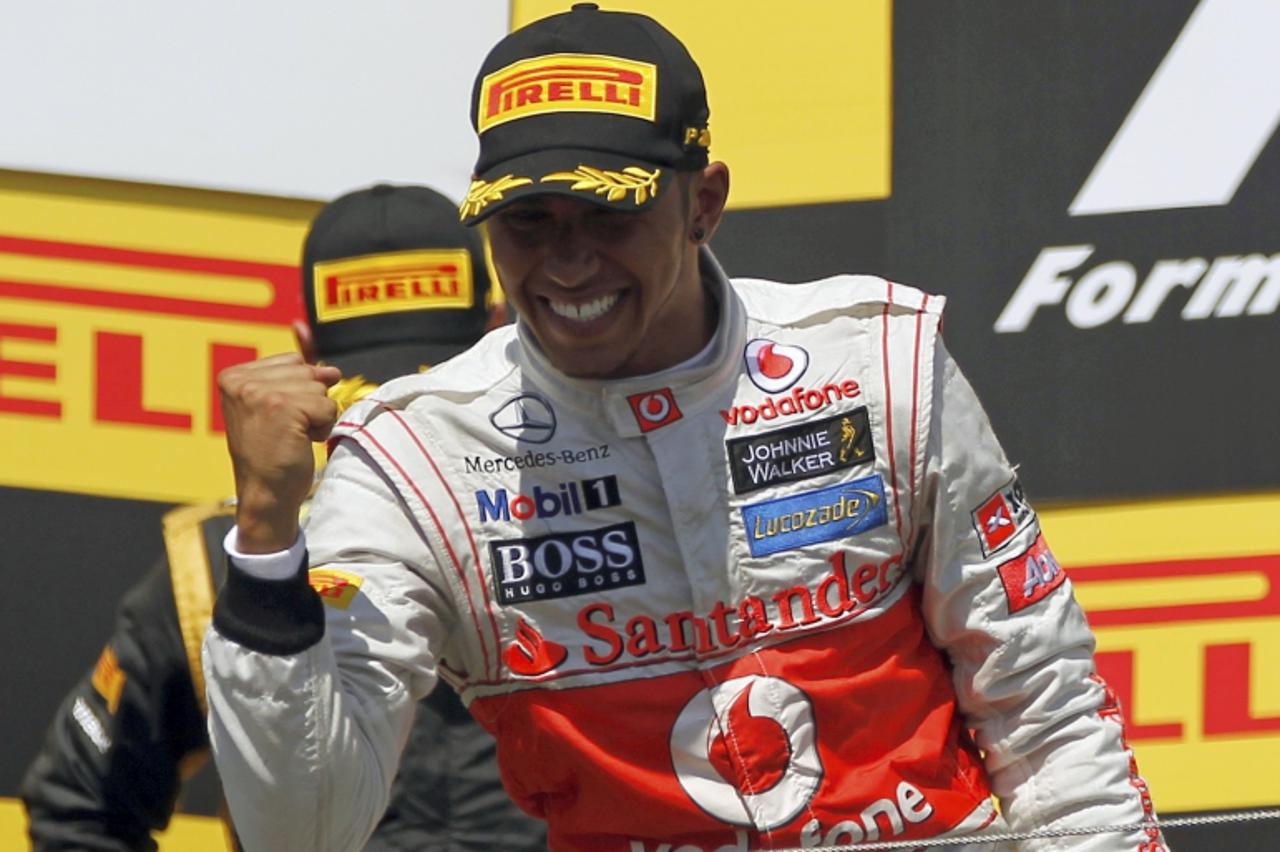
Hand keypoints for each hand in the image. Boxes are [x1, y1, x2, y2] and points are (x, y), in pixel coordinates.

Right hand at [217, 353, 341, 552]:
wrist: (265, 494)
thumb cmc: (270, 455)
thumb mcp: (274, 407)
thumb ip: (297, 381)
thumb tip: (332, 371)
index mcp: (233, 377)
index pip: (292, 361)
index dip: (299, 391)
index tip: (277, 419)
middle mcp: (241, 381)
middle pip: (307, 373)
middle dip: (308, 403)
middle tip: (285, 430)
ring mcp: (260, 393)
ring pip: (319, 389)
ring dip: (316, 416)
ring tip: (291, 436)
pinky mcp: (282, 407)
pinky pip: (328, 406)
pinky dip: (323, 428)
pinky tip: (300, 442)